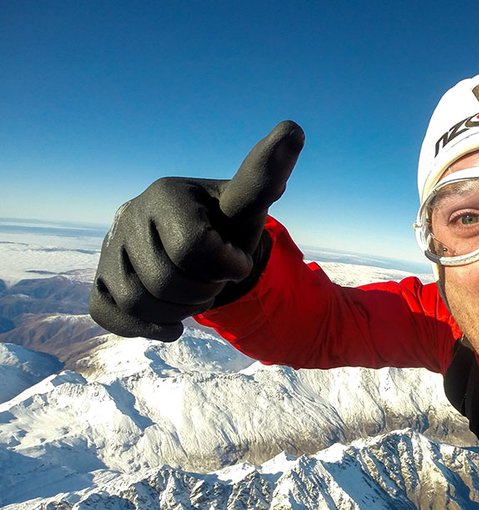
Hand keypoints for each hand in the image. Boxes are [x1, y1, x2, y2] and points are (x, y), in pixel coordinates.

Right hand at [89, 120, 304, 340]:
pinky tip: (171, 321)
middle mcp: (128, 214)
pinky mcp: (99, 280)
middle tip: (214, 280)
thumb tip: (294, 128)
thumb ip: (265, 174)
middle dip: (204, 291)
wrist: (204, 255)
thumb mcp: (247, 206)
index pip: (195, 248)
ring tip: (194, 294)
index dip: (226, 265)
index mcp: (165, 193)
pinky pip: (110, 315)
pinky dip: (146, 326)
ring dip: (180, 311)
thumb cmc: (228, 227)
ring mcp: (109, 248)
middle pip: (167, 282)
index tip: (236, 260)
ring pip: (138, 302)